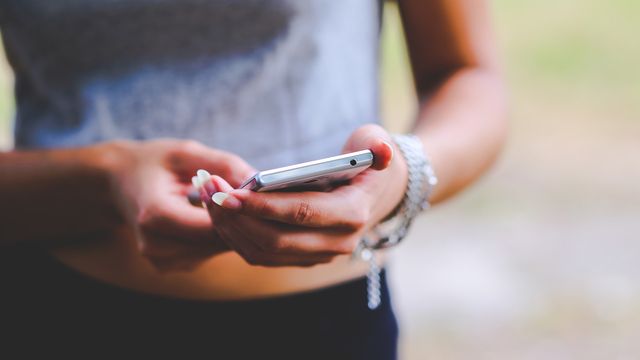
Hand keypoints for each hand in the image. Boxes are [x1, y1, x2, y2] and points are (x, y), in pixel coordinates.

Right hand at [103, 139, 255, 271]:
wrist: (117, 182)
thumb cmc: (153, 162)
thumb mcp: (186, 152)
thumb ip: (224, 165)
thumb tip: (261, 182)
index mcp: (155, 215)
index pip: (213, 225)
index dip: (240, 212)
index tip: (261, 196)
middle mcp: (155, 245)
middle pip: (217, 241)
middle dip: (242, 221)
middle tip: (262, 200)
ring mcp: (161, 260)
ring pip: (216, 249)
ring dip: (233, 229)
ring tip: (239, 203)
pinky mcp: (169, 266)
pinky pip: (208, 252)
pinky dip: (218, 235)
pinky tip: (220, 216)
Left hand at [205, 124, 407, 266]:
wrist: (379, 192)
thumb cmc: (368, 161)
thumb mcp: (377, 142)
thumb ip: (377, 145)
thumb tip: (380, 150)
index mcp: (352, 214)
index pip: (301, 214)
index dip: (262, 206)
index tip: (228, 193)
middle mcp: (337, 243)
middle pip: (275, 240)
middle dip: (236, 217)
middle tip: (208, 191)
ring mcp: (319, 255)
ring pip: (264, 253)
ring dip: (230, 228)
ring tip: (207, 197)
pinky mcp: (302, 258)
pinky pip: (262, 255)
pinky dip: (236, 236)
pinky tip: (219, 212)